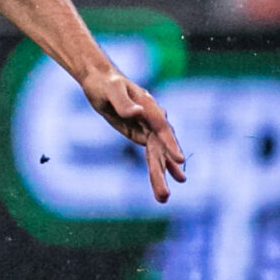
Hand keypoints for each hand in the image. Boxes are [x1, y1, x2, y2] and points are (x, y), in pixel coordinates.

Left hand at [82, 66, 186, 203]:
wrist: (101, 81)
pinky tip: (171, 179)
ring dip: (161, 175)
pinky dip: (159, 167)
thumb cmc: (106, 83)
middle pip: (161, 147)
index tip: (178, 160)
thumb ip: (123, 103)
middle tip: (165, 194)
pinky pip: (152, 153)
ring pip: (157, 154)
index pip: (161, 128)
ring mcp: (149, 128)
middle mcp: (153, 119)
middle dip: (163, 170)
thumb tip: (137, 113)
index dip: (169, 143)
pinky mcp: (141, 134)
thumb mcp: (111, 90)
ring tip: (164, 198)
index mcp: (149, 107)